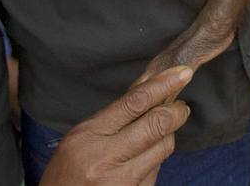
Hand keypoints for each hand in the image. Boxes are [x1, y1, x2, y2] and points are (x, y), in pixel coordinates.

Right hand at [41, 66, 192, 185]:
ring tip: (156, 136)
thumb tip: (149, 87)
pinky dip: (155, 161)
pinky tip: (143, 161)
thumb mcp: (81, 137)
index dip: (162, 84)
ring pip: (162, 148)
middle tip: (181, 107)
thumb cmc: (67, 172)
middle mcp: (105, 157)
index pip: (134, 102)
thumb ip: (114, 116)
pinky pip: (156, 171)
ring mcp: (121, 181)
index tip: (182, 73)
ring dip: (166, 137)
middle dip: (176, 112)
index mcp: (89, 135)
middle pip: (156, 124)